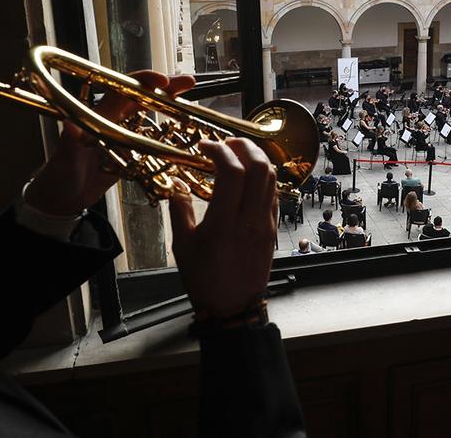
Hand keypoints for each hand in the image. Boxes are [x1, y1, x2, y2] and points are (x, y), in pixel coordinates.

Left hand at [23, 70, 194, 216]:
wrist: (61, 200)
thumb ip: (69, 143)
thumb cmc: (58, 177)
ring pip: (148, 116)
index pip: (122, 90)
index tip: (162, 80)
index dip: (142, 81)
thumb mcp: (64, 159)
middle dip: (164, 88)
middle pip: (140, 97)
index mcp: (96, 115)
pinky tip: (183, 133)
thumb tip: (69, 123)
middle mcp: (110, 121)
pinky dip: (167, 135)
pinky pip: (150, 139)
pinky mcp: (128, 153)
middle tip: (188, 82)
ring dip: (168, 108)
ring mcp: (120, 136)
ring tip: (190, 104)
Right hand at [169, 138, 277, 317]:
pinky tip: (248, 178)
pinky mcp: (272, 229)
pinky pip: (274, 194)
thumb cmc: (204, 279)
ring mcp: (265, 224)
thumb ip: (179, 210)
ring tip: (238, 155)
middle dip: (243, 146)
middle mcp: (249, 220)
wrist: (233, 307)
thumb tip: (177, 183)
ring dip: (256, 159)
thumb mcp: (181, 245)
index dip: (219, 150)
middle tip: (226, 143)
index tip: (205, 147)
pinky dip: (263, 178)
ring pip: (271, 178)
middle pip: (259, 167)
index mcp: (224, 223)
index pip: (232, 172)